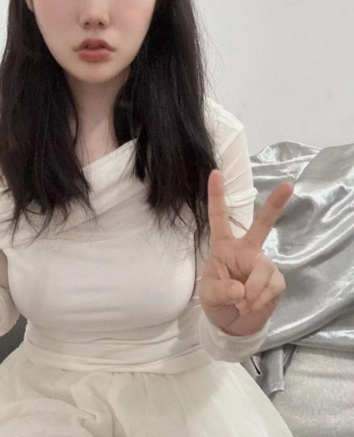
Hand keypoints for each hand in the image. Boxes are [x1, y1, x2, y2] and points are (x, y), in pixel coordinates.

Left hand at [198, 170, 293, 336]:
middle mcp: (246, 250)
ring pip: (264, 269)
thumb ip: (221, 291)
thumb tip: (241, 289)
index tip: (214, 173)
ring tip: (242, 304)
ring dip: (253, 291)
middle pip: (262, 224)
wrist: (233, 324)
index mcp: (224, 246)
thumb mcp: (209, 296)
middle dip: (275, 205)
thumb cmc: (216, 301)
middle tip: (288, 185)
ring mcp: (262, 264)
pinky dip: (261, 300)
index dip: (216, 196)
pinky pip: (272, 286)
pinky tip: (251, 306)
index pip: (219, 218)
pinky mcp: (276, 280)